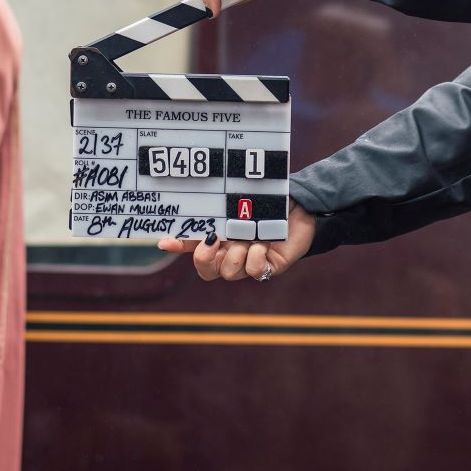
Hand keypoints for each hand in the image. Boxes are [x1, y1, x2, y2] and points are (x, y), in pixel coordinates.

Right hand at [158, 200, 315, 281]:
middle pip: (206, 271)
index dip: (178, 246)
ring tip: (248, 237)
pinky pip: (254, 271)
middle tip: (214, 240)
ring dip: (235, 254)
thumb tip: (201, 198)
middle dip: (204, 259)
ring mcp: (250, 261)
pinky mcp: (269, 268)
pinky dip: (256, 257)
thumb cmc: (272, 200)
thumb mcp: (245, 199)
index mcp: (223, 236)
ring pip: (228, 272)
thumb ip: (224, 205)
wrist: (304, 204)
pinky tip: (264, 244)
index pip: (194, 246)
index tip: (166, 242)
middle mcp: (233, 252)